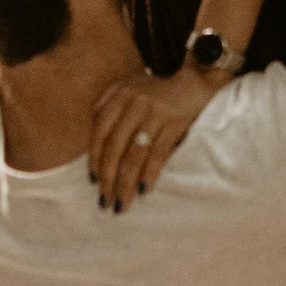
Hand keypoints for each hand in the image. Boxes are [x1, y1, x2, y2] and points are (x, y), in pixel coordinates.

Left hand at [88, 66, 213, 210]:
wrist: (193, 82)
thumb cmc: (156, 94)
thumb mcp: (128, 92)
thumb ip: (107, 109)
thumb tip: (92, 146)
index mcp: (119, 95)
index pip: (100, 132)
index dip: (95, 159)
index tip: (94, 182)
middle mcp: (134, 102)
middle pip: (115, 146)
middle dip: (109, 178)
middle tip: (105, 201)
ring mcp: (155, 111)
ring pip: (135, 154)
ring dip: (126, 182)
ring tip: (122, 203)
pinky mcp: (175, 121)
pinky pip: (158, 153)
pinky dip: (150, 173)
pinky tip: (144, 190)